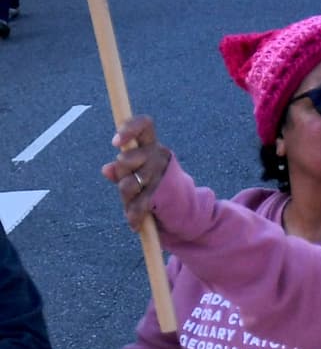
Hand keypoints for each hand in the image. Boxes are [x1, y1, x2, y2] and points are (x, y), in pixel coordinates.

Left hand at [103, 114, 170, 232]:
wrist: (184, 211)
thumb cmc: (156, 189)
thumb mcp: (137, 176)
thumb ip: (122, 171)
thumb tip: (106, 169)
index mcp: (151, 145)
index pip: (143, 124)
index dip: (128, 128)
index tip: (115, 143)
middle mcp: (158, 155)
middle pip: (126, 158)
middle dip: (122, 174)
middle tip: (128, 185)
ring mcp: (162, 174)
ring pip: (129, 183)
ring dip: (127, 198)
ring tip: (131, 207)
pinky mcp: (163, 193)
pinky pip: (140, 203)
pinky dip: (134, 215)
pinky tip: (134, 223)